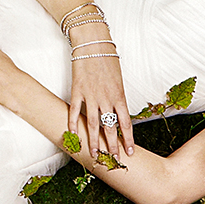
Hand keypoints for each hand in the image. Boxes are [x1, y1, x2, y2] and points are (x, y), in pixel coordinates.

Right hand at [69, 44, 134, 159]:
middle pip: (110, 128)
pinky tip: (74, 135)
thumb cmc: (108, 59)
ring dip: (94, 141)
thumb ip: (117, 97)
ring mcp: (91, 96)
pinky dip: (74, 125)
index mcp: (119, 96)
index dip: (128, 139)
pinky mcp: (77, 92)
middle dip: (112, 146)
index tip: (130, 151)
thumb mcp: (118, 79)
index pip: (126, 123)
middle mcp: (106, 99)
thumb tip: (118, 112)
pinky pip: (75, 112)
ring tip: (95, 155)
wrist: (93, 43)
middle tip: (114, 160)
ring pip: (93, 124)